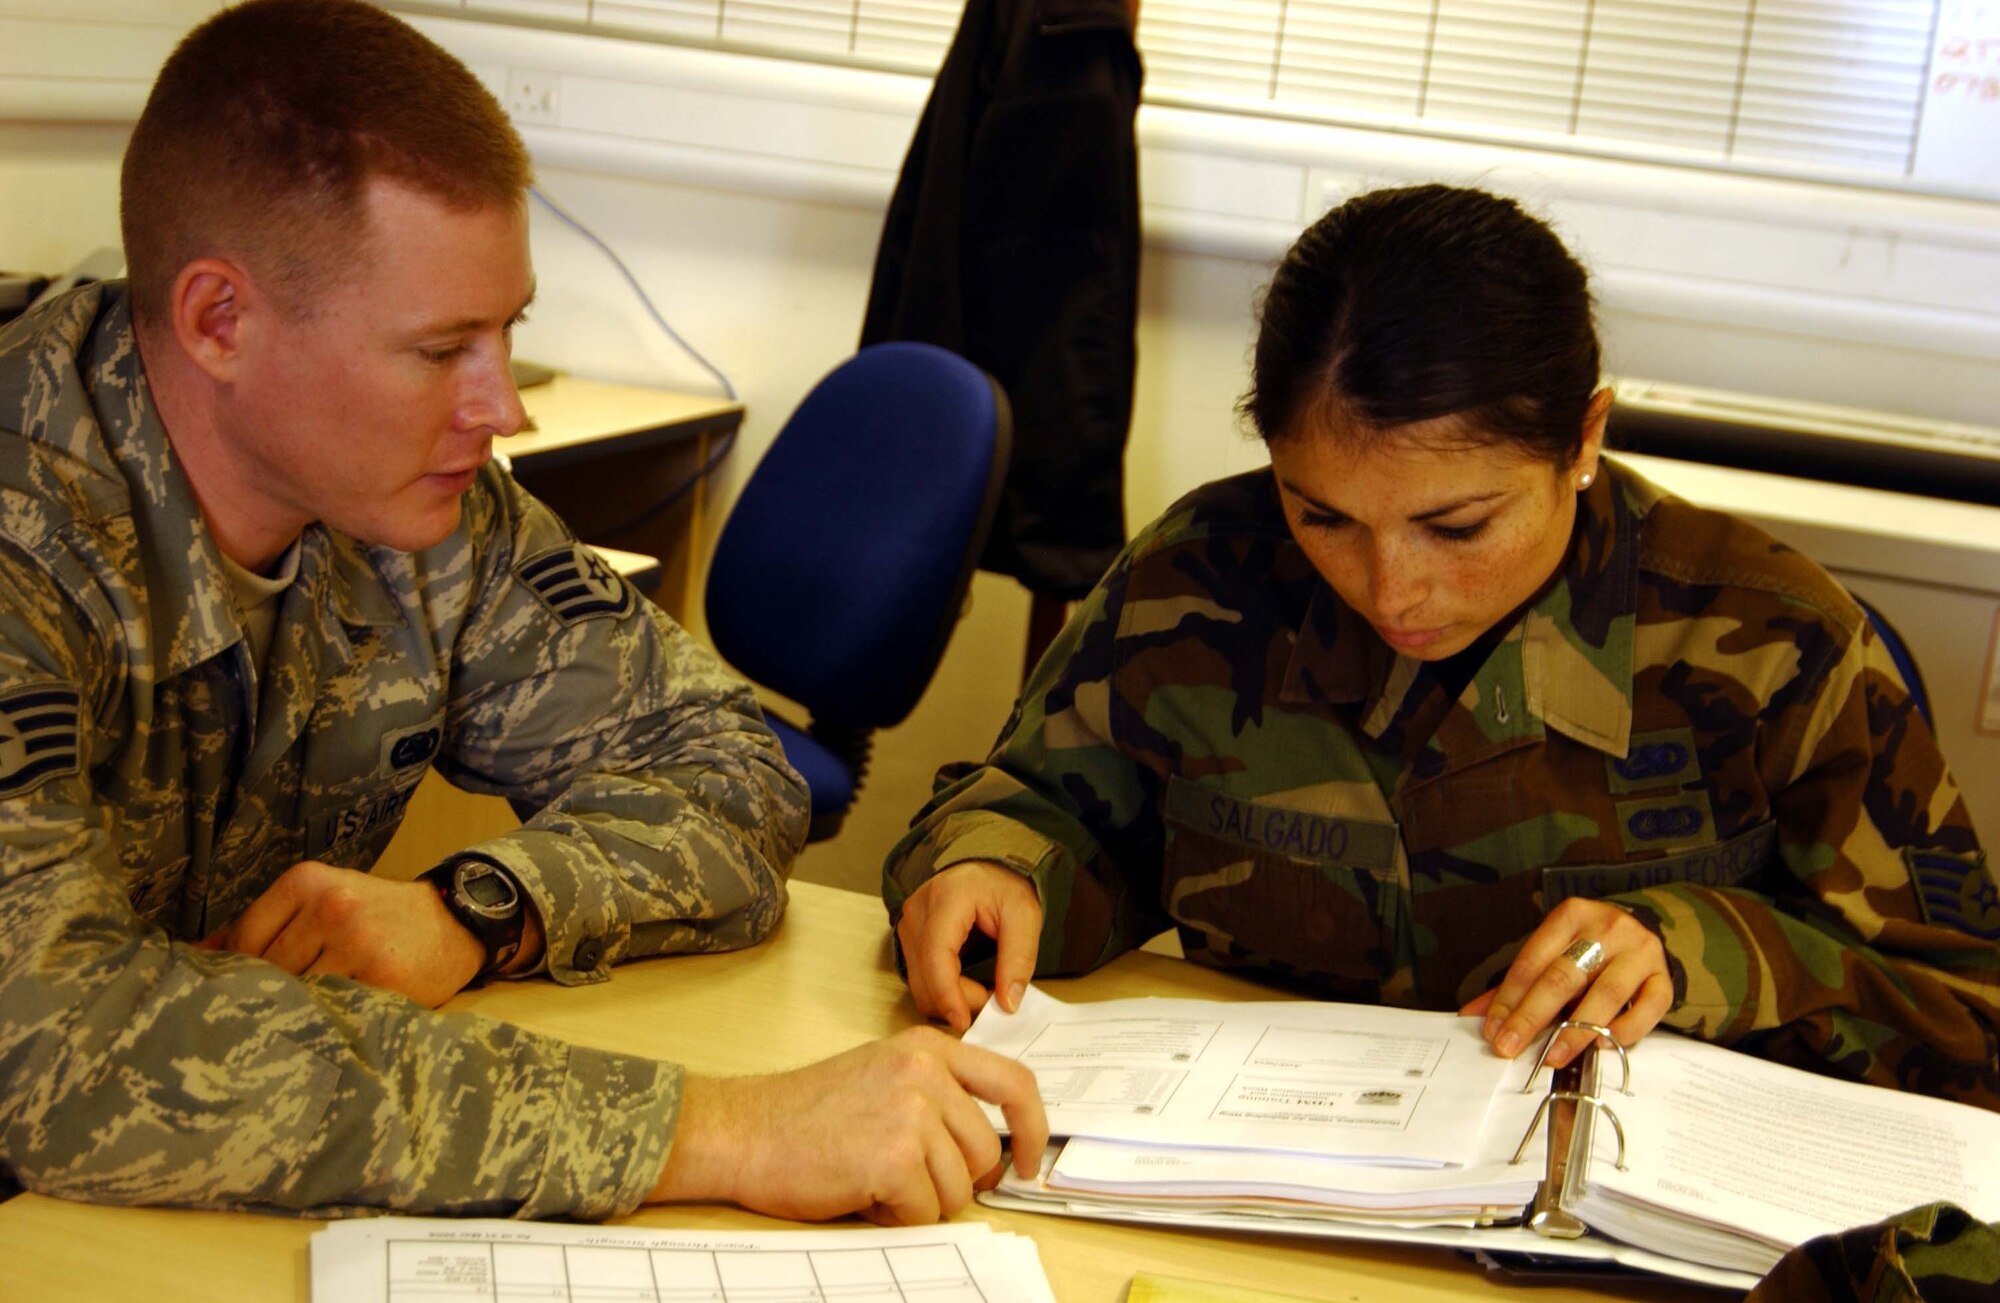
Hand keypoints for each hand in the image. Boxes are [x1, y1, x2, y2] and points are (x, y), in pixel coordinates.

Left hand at [200, 860, 485, 1006]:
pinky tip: (335, 1021)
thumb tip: (198, 955)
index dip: (239, 975)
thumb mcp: (324, 901)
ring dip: (299, 1011)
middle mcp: (329, 905)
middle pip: (267, 970)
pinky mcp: (380, 975)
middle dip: (270, 995)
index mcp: (307, 881)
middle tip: (275, 1014)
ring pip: (298, 992)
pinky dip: (330, 1019)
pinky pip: (334, 1008)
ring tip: (306, 1019)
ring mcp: (356, 940)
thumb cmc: (379, 916)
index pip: (243, 941)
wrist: (455, 922)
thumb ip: (266, 925)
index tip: (247, 994)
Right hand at [649, 1027, 1048, 1223]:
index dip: (1033, 1129)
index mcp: (928, 1048)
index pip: (1014, 1083)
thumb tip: (992, 1147)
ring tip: (873, 1178)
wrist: (743, 1131)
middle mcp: (926, 1072)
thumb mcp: (883, 1075)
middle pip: (986, 1151)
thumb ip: (938, 1093)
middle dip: (956, 1182)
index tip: (1027, 1162)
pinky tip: (860, 1191)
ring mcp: (912, 1113)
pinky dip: (895, 1216)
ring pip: (958, 1188)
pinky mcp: (893, 1158)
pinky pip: (925, 1212)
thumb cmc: (805, 1113)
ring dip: (921, 1201)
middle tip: (910, 1182)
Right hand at [896, 861, 1041, 1032]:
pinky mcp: (908, 938)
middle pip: (925, 976)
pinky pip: (919, 977)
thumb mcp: (1024, 915)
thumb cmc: (1004, 885)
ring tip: (983, 994)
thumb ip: (1018, 958)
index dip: (949, 995)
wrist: (986, 865)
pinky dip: (941, 991)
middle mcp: (917, 912)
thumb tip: (1008, 1004)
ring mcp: (907, 925)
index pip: (936, 957)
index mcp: (945, 899)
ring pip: (918, 983)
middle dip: (957, 1001)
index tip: (966, 1022)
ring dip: (948, 999)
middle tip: (992, 1004)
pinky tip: (966, 986)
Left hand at [1460, 898, 1672, 1068]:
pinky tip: (1600, 1046)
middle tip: (1510, 1047)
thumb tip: (1472, 1015)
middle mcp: (1608, 928)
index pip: (1533, 960)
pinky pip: (1648, 1008)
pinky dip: (1625, 1030)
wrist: (1640, 932)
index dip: (1509, 998)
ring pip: (1606, 994)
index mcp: (1572, 915)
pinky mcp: (1665, 977)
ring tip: (1552, 1055)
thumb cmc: (1586, 947)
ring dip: (1575, 1030)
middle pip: (1564, 976)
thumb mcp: (1551, 953)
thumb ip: (1516, 984)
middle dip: (1532, 1016)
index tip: (1493, 1030)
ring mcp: (1640, 952)